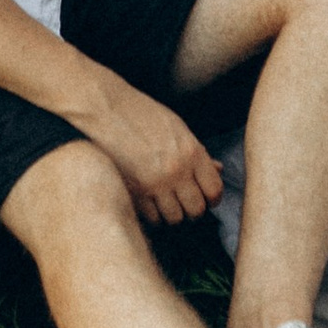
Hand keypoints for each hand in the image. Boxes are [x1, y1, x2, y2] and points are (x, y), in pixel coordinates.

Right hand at [78, 75, 226, 226]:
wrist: (108, 110)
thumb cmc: (143, 114)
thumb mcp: (177, 128)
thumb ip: (198, 153)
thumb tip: (219, 169)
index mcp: (192, 152)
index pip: (214, 190)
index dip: (212, 199)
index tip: (206, 199)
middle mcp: (177, 171)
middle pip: (197, 210)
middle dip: (193, 209)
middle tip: (185, 201)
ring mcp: (155, 183)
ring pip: (175, 218)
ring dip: (172, 212)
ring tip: (165, 201)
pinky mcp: (135, 191)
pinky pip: (152, 218)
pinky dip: (153, 214)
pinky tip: (149, 202)